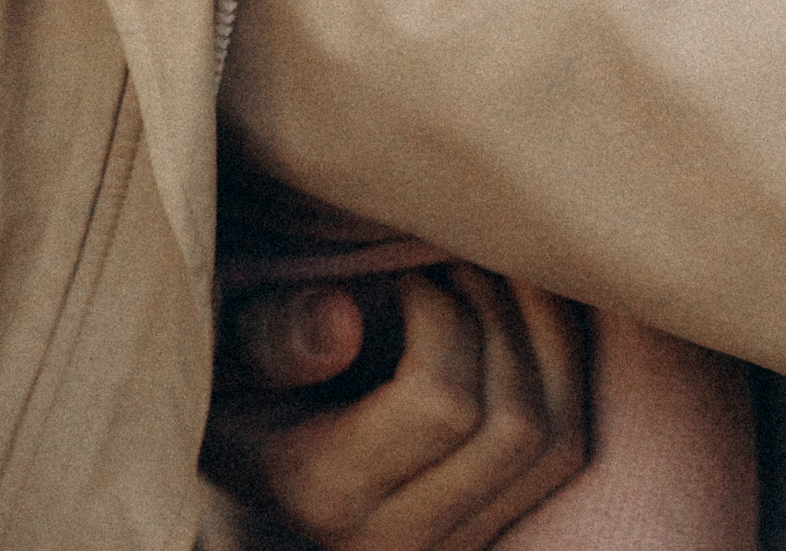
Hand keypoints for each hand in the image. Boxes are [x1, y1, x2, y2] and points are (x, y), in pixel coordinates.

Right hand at [203, 267, 587, 550]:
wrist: (243, 453)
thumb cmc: (226, 382)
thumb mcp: (216, 353)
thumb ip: (266, 336)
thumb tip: (341, 319)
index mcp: (324, 491)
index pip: (441, 403)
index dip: (441, 317)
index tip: (401, 273)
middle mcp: (397, 539)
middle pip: (515, 427)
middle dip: (502, 319)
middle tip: (453, 262)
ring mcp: (454, 545)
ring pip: (559, 443)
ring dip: (546, 339)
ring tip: (492, 276)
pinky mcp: (492, 530)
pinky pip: (569, 456)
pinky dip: (565, 372)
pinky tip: (526, 311)